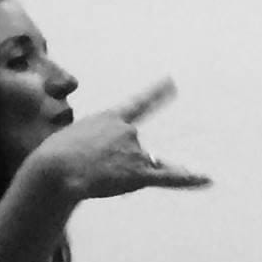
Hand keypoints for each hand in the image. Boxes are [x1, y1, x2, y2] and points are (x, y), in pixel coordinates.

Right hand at [31, 79, 212, 201]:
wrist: (56, 170)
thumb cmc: (52, 158)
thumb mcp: (66, 139)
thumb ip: (86, 144)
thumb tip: (93, 162)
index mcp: (109, 117)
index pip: (139, 103)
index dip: (157, 92)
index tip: (172, 82)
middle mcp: (128, 131)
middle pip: (130, 148)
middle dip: (110, 161)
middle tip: (87, 167)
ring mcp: (135, 151)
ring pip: (139, 166)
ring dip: (117, 174)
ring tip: (99, 176)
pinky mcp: (138, 174)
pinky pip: (170, 177)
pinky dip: (190, 179)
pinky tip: (209, 179)